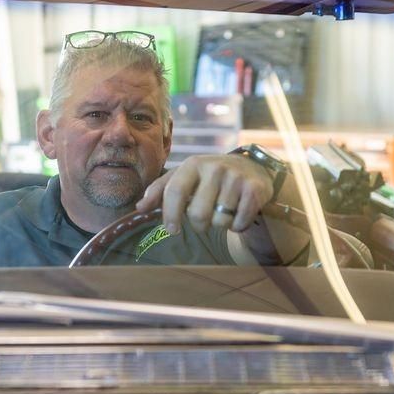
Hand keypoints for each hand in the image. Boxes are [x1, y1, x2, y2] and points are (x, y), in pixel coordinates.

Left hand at [136, 154, 273, 233]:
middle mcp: (215, 168)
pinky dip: (237, 226)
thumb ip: (161, 191)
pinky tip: (238, 214)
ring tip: (224, 211)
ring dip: (220, 224)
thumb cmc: (209, 177)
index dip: (170, 214)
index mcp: (194, 164)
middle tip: (204, 218)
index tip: (172, 229)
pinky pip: (239, 222)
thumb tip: (140, 208)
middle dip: (199, 224)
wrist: (251, 167)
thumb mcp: (185, 177)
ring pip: (220, 221)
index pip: (175, 191)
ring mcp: (236, 177)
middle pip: (198, 214)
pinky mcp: (254, 189)